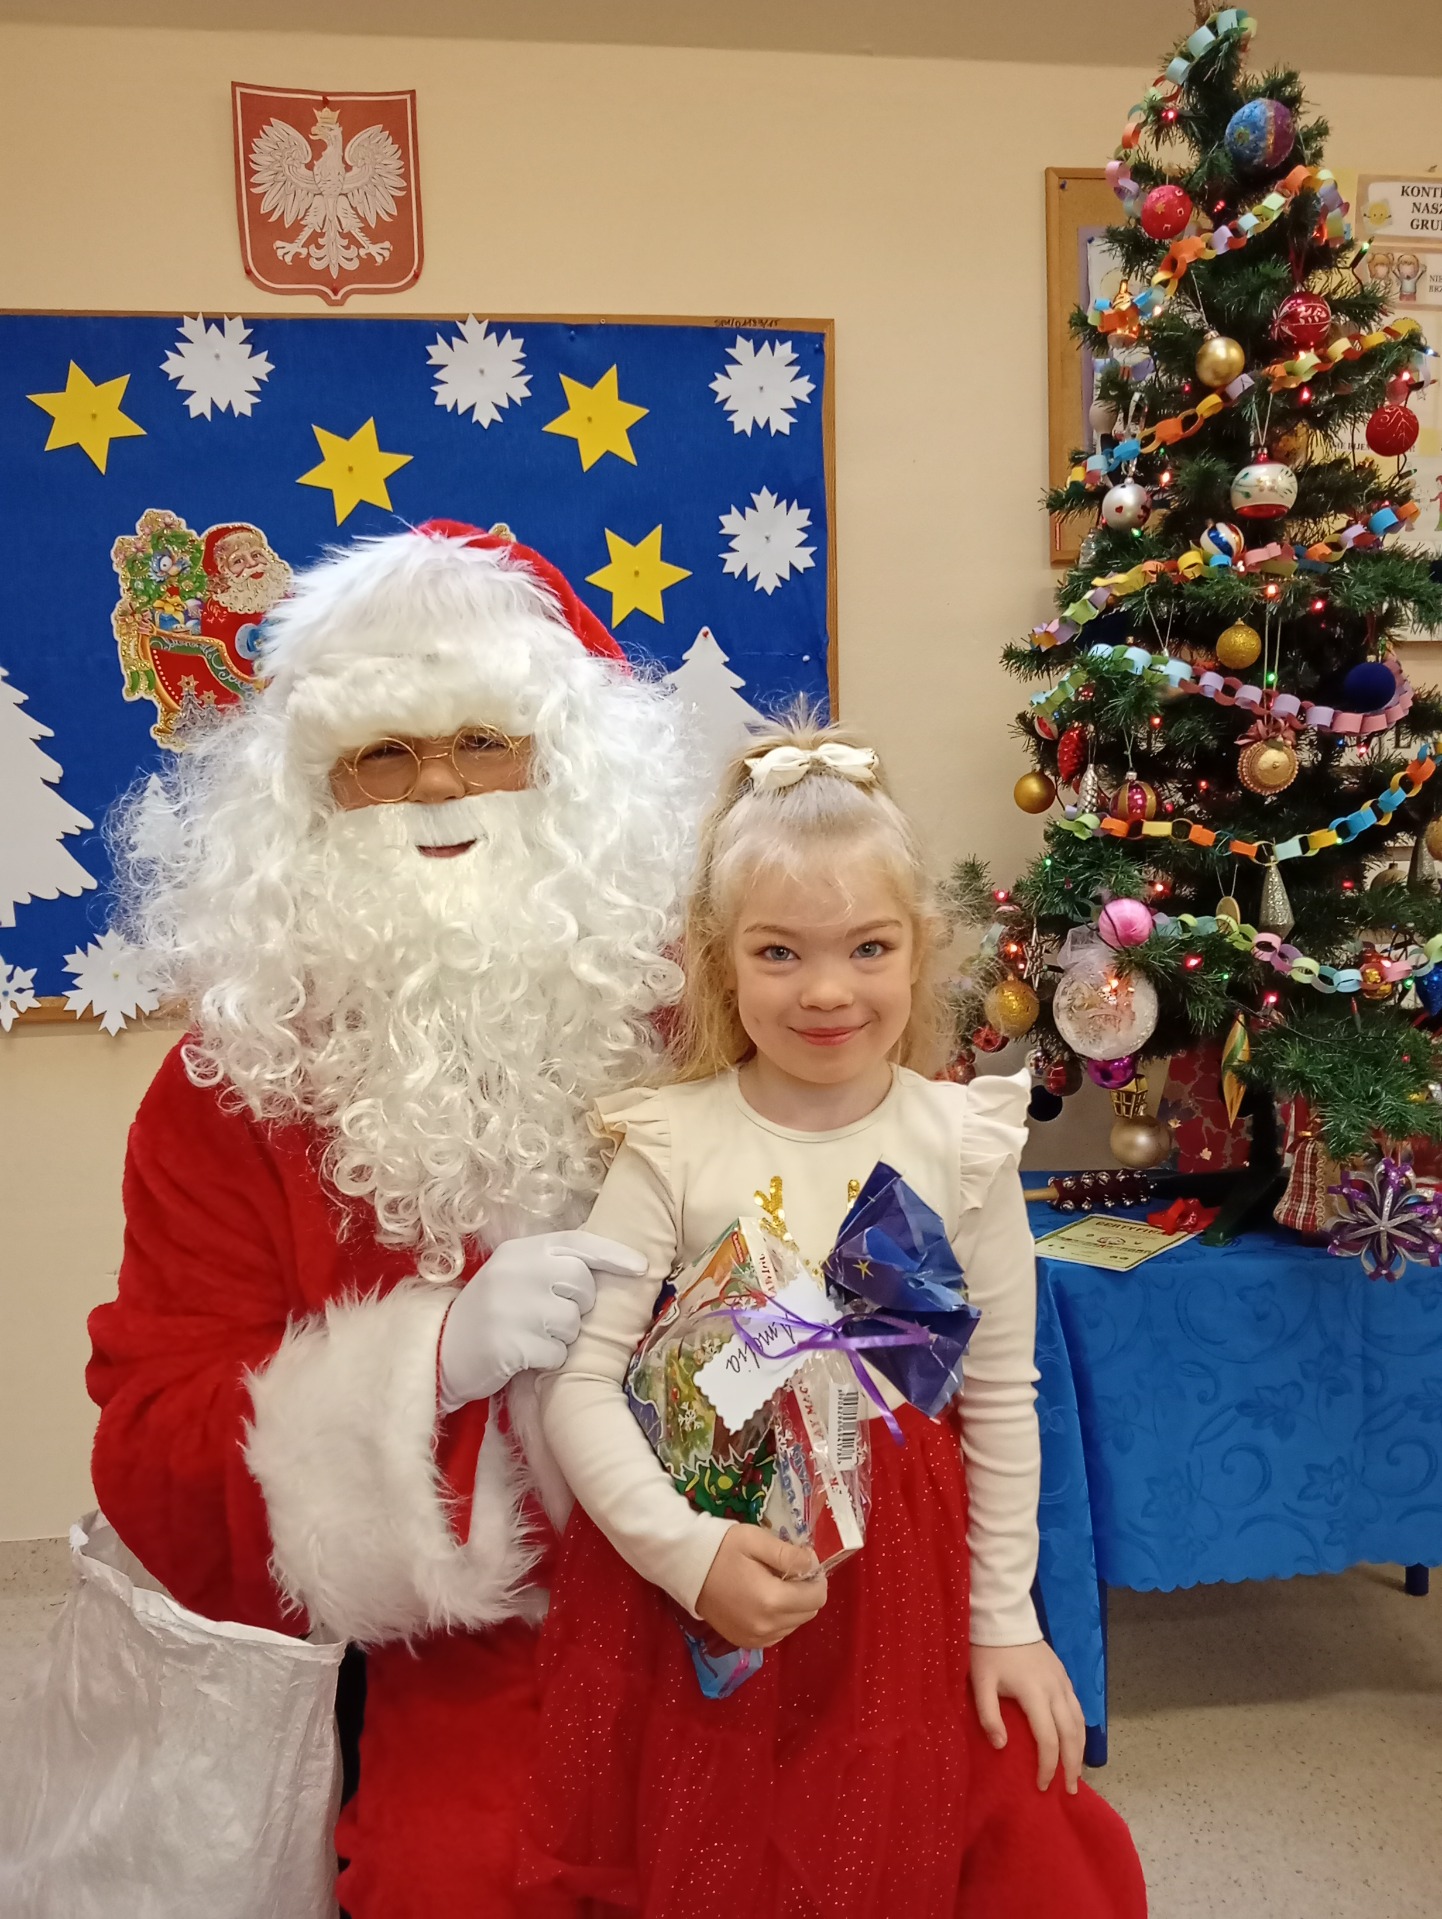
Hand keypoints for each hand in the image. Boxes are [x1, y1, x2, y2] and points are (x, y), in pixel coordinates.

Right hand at [436, 1231, 646, 1411]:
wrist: (441, 1351)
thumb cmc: (492, 1313)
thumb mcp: (515, 1275)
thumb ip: (552, 1264)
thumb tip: (606, 1264)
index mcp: (520, 1251)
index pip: (578, 1243)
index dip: (614, 1254)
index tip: (642, 1267)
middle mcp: (517, 1271)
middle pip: (582, 1283)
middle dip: (579, 1304)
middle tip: (553, 1315)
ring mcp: (513, 1307)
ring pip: (573, 1322)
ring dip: (561, 1336)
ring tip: (530, 1335)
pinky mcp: (512, 1343)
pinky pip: (557, 1353)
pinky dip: (547, 1359)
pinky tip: (522, 1355)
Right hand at [694, 1527, 826, 1649]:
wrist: (686, 1568)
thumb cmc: (721, 1549)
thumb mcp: (756, 1540)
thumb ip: (788, 1554)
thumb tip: (812, 1564)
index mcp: (772, 1600)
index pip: (816, 1597)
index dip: (816, 1577)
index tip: (802, 1560)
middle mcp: (766, 1626)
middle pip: (808, 1613)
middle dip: (806, 1591)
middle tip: (789, 1570)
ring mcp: (754, 1638)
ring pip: (794, 1625)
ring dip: (793, 1606)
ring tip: (773, 1584)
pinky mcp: (744, 1642)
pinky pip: (776, 1634)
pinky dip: (778, 1618)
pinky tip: (764, 1600)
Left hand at [970, 1641, 1085, 1793]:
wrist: (1003, 1618)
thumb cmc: (988, 1652)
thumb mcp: (980, 1682)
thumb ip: (988, 1715)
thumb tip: (1001, 1747)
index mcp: (1034, 1693)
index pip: (1048, 1739)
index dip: (1047, 1766)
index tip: (1041, 1786)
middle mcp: (1055, 1690)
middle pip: (1071, 1734)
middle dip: (1072, 1765)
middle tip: (1069, 1790)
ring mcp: (1063, 1682)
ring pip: (1080, 1722)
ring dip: (1080, 1750)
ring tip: (1076, 1773)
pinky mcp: (1064, 1676)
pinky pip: (1078, 1708)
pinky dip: (1080, 1729)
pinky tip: (1076, 1741)